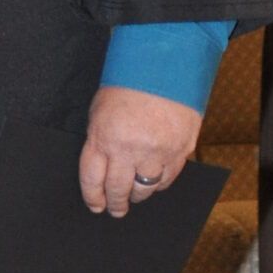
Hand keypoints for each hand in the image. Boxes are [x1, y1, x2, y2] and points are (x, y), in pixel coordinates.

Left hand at [79, 85, 200, 218]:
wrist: (165, 63)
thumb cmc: (129, 83)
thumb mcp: (100, 110)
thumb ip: (100, 140)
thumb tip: (102, 169)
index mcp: (103, 137)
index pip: (92, 180)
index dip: (93, 197)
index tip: (96, 205)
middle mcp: (129, 148)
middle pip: (118, 189)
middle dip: (116, 203)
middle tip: (116, 209)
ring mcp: (157, 151)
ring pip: (145, 188)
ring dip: (138, 196)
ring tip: (135, 197)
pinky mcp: (180, 149)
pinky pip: (168, 178)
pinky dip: (160, 183)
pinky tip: (154, 182)